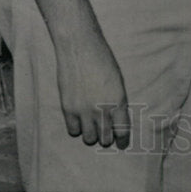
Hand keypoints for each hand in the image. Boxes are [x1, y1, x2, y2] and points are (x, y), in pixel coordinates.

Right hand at [54, 32, 130, 148]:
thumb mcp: (117, 81)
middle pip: (105, 138)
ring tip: (91, 126)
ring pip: (89, 138)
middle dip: (106, 137)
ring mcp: (83, 110)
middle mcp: (102, 109)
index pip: (122, 131)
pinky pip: (73, 130)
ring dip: (91, 134)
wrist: (80, 47)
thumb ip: (117, 102)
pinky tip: (78, 120)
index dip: (122, 141)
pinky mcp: (68, 108)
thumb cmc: (102, 60)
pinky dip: (76, 128)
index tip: (121, 144)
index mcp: (118, 101)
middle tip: (105, 132)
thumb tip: (115, 120)